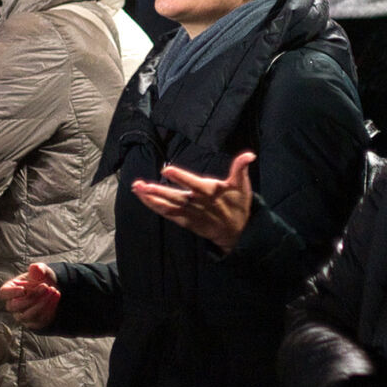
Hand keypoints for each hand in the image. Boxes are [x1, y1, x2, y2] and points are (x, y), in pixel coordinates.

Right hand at [0, 263, 59, 329]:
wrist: (52, 290)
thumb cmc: (41, 279)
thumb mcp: (41, 271)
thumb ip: (38, 268)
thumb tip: (35, 268)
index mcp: (10, 289)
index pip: (4, 293)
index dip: (11, 293)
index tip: (23, 289)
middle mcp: (14, 305)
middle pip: (15, 306)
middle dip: (31, 296)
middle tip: (46, 286)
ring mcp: (23, 316)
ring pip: (27, 315)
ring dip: (41, 303)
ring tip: (54, 291)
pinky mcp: (34, 323)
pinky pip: (39, 320)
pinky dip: (49, 309)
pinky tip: (56, 297)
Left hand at [131, 152, 255, 253]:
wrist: (237, 232)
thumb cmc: (238, 205)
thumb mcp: (242, 186)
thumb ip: (241, 168)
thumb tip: (249, 154)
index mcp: (209, 192)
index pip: (193, 183)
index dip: (180, 177)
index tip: (167, 170)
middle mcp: (197, 203)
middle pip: (174, 197)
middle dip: (157, 191)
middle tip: (141, 185)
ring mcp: (189, 213)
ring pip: (167, 206)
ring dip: (151, 198)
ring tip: (136, 188)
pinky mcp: (185, 221)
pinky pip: (167, 214)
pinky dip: (154, 206)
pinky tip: (143, 198)